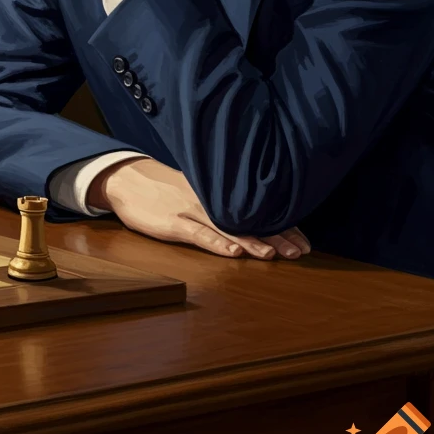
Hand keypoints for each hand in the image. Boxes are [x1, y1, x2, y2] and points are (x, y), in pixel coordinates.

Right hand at [90, 157, 310, 260]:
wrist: (128, 179)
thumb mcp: (195, 191)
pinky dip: (217, 243)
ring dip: (252, 242)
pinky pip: (199, 234)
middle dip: (276, 237)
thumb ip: (220, 203)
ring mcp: (193, 211)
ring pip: (228, 228)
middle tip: (300, 252)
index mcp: (219, 195)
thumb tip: (250, 214)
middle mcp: (211, 202)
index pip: (257, 210)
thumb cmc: (163, 189)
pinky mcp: (174, 222)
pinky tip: (233, 252)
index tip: (305, 241)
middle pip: (250, 220)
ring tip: (274, 254)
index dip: (282, 225)